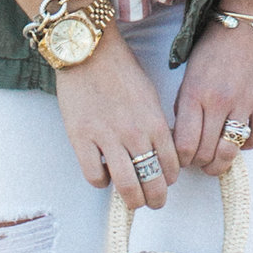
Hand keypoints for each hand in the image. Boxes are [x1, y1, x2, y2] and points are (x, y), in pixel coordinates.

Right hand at [54, 39, 180, 210]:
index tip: (165, 181)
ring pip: (126, 186)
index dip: (170, 179)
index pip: (171, 166)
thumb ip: (156, 124)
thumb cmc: (120, 68)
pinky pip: (94, 175)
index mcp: (155, 122)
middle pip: (152, 182)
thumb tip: (159, 151)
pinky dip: (101, 182)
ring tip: (133, 201)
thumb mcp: (150, 95)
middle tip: (153, 201)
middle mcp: (134, 133)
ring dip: (133, 200)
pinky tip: (103, 175)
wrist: (89, 50)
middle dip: (156, 199)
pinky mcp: (81, 138)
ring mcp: (107, 137)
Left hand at [173, 10, 252, 177]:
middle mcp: (218, 101)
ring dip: (221, 163)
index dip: (181, 159)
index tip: (182, 158)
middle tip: (199, 162)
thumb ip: (185, 101)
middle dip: (199, 163)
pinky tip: (240, 139)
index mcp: (193, 92)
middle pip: (206, 153)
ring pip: (230, 152)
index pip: (183, 144)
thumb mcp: (191, 68)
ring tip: (217, 162)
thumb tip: (182, 131)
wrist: (252, 15)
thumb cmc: (216, 40)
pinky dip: (246, 145)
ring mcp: (244, 103)